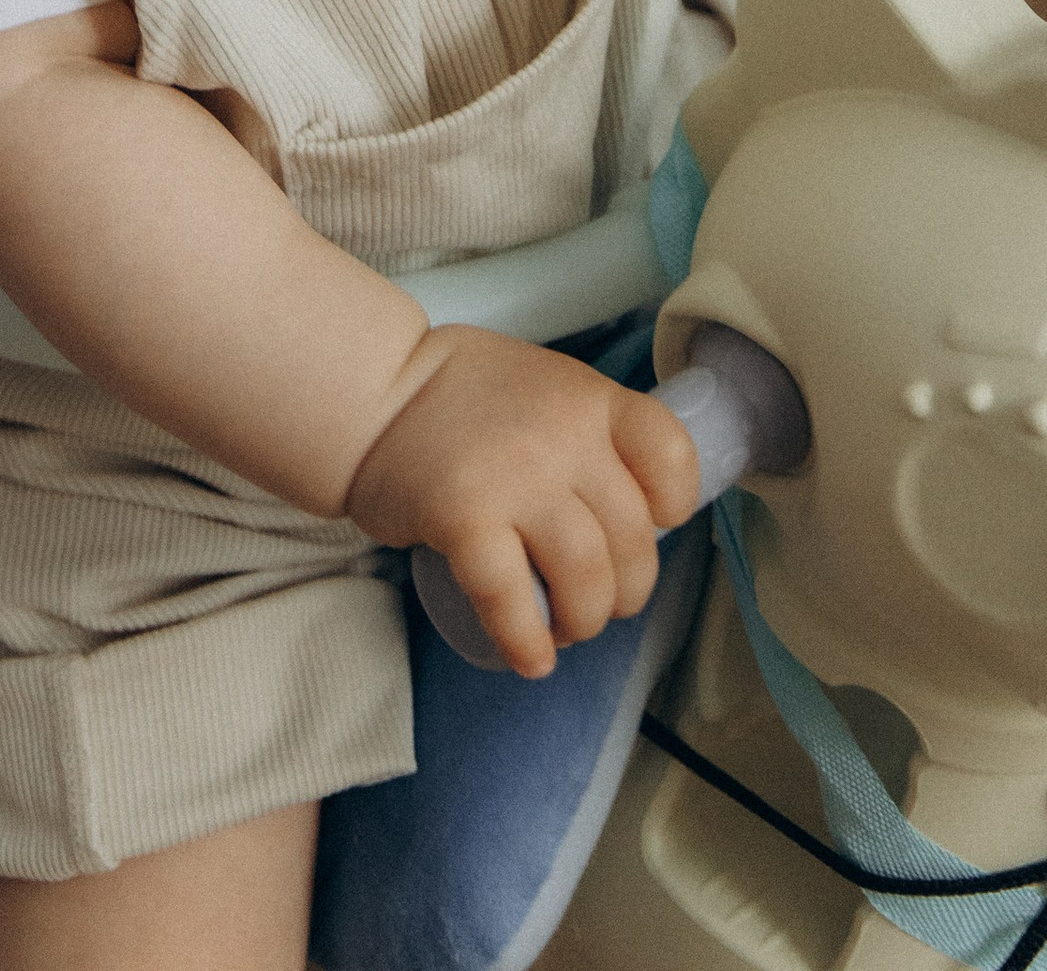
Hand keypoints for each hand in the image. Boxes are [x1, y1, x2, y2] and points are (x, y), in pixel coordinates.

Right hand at [345, 325, 700, 678]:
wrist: (374, 392)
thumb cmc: (461, 397)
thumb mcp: (545, 389)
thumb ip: (589, 434)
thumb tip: (635, 513)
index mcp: (589, 399)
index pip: (670, 456)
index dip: (672, 506)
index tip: (650, 527)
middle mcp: (562, 435)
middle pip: (631, 540)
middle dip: (624, 592)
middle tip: (595, 603)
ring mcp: (514, 477)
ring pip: (586, 579)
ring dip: (583, 622)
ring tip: (562, 629)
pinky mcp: (465, 517)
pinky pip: (514, 601)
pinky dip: (528, 642)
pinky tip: (531, 657)